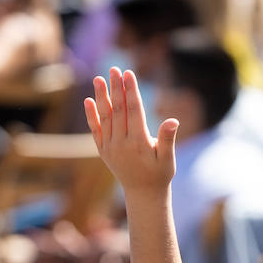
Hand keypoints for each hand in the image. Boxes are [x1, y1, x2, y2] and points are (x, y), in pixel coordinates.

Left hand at [84, 67, 178, 200]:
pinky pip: (96, 130)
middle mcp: (121, 144)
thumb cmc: (160, 174)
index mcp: (139, 143)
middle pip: (118, 110)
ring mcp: (110, 147)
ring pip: (105, 118)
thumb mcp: (168, 159)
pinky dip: (91, 115)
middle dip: (116, 89)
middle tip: (114, 69)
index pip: (134, 111)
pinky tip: (89, 100)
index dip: (131, 91)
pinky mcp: (103, 150)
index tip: (128, 74)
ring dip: (101, 97)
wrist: (143, 193)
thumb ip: (168, 139)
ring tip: (99, 78)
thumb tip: (173, 121)